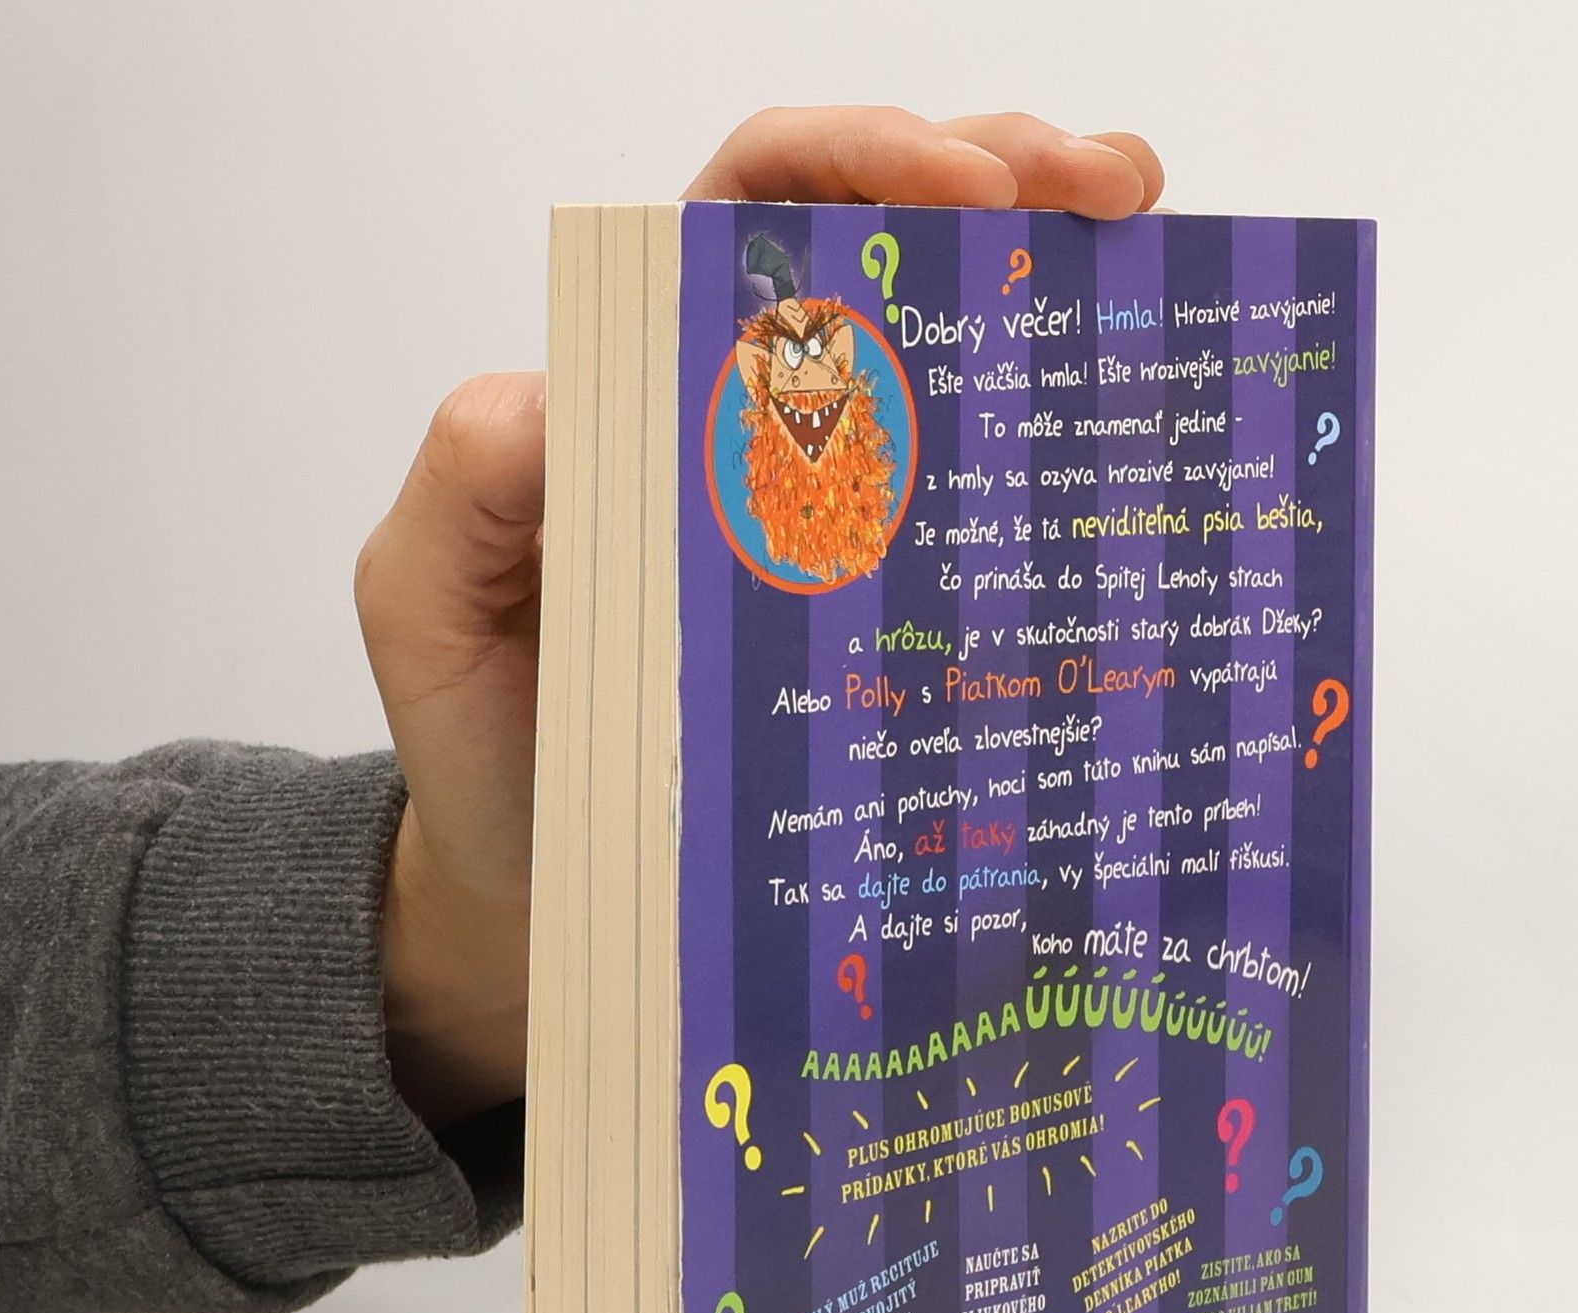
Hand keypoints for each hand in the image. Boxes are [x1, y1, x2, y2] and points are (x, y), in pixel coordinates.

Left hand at [356, 108, 1164, 1129]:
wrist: (551, 885)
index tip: (967, 188)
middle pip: (880, 247)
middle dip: (1001, 180)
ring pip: (950, 354)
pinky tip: (1131, 413)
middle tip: (1110, 188)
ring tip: (1149, 245)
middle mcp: (753, 427)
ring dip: (1053, 277)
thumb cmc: (493, 744)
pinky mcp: (886, 610)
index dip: (859, 163)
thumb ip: (465, 488)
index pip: (752, 217)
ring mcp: (835, 517)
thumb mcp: (428, 605)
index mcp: (650, 390)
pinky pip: (978, 505)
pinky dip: (1058, 438)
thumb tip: (557, 394)